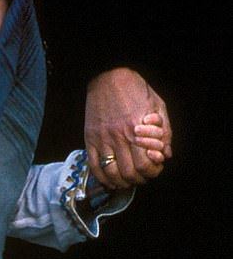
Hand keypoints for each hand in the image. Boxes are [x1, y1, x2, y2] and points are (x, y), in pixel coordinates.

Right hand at [85, 68, 172, 188]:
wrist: (108, 76)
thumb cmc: (135, 89)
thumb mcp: (158, 105)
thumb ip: (165, 131)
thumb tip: (166, 154)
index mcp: (137, 129)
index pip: (145, 164)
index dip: (152, 172)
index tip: (154, 169)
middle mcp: (119, 137)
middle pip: (129, 173)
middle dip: (139, 179)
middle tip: (142, 176)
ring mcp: (103, 139)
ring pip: (112, 173)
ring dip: (122, 182)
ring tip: (128, 180)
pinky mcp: (90, 139)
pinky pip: (94, 166)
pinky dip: (103, 178)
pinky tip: (111, 181)